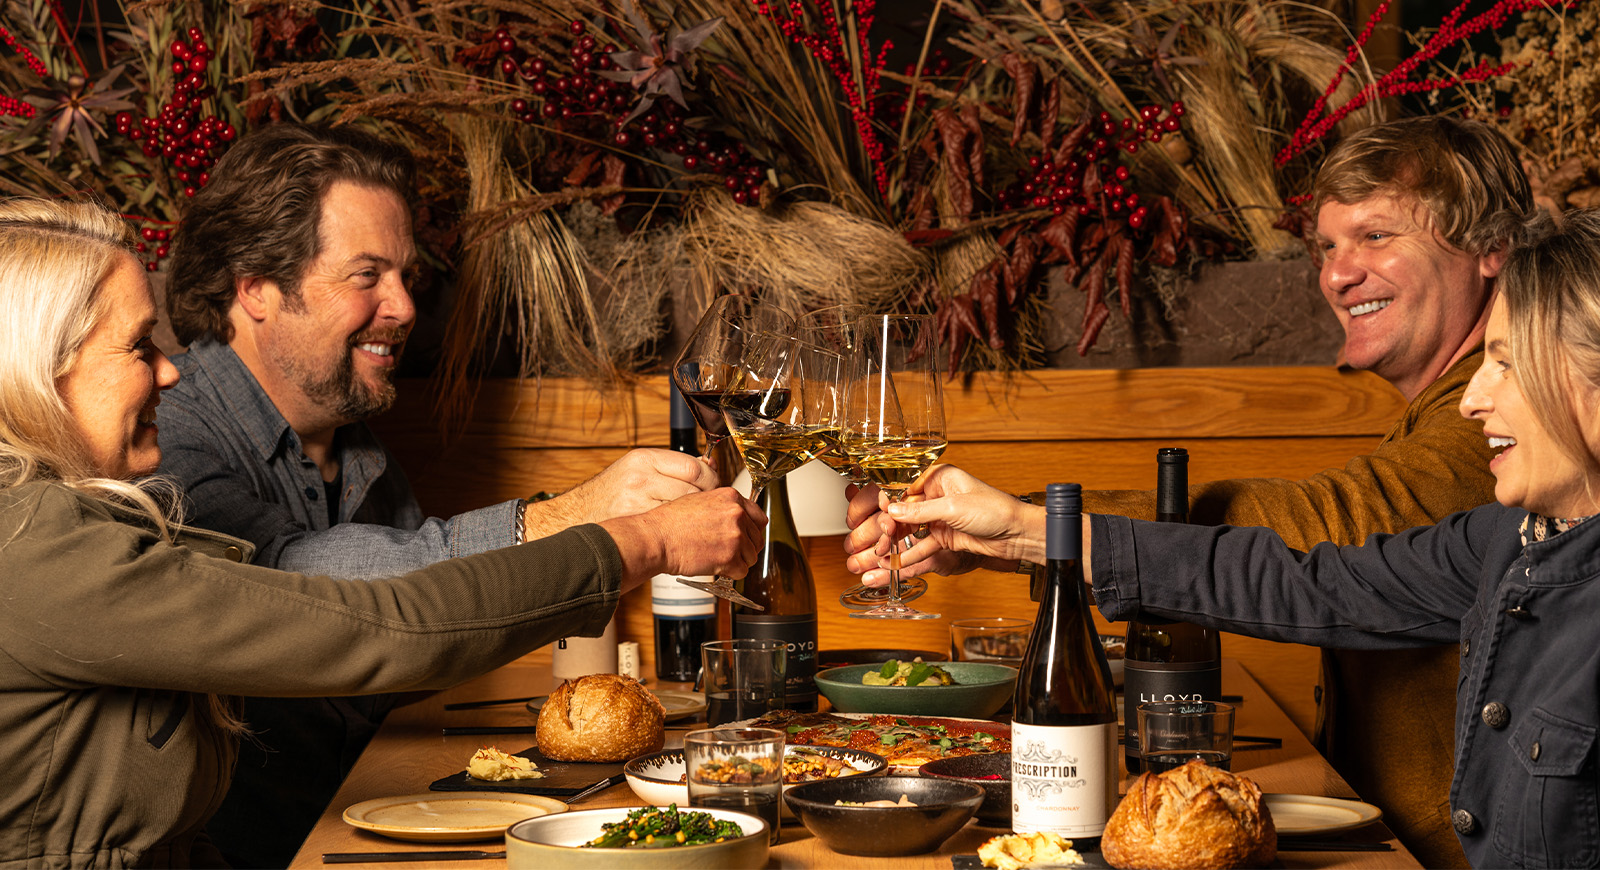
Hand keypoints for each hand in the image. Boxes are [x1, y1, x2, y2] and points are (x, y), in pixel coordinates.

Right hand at [525, 448, 717, 536]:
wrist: (577, 516)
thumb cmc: (610, 493)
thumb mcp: (639, 468)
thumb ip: (672, 467)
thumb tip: (709, 466)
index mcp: (644, 460)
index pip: (694, 468)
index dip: (710, 481)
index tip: (712, 489)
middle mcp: (640, 479)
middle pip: (693, 491)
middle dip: (705, 502)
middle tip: (705, 509)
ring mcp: (637, 504)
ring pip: (685, 513)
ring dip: (695, 520)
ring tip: (693, 522)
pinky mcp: (636, 526)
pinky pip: (671, 530)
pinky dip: (681, 533)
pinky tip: (680, 534)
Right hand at [602, 487, 765, 592]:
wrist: (657, 539)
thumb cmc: (670, 522)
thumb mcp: (700, 501)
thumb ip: (723, 508)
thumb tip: (737, 519)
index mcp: (731, 497)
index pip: (759, 517)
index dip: (752, 530)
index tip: (745, 537)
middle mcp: (737, 514)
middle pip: (757, 539)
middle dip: (744, 548)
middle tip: (726, 552)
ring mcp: (735, 536)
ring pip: (751, 556)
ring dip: (737, 561)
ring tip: (715, 558)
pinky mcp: (730, 557)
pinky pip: (742, 572)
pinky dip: (730, 573)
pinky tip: (714, 566)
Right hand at [844, 466, 1044, 585]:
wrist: (1019, 536)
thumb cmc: (998, 511)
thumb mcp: (955, 507)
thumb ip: (921, 512)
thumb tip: (893, 512)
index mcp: (938, 479)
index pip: (900, 490)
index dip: (881, 505)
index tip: (866, 518)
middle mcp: (935, 499)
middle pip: (900, 516)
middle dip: (882, 533)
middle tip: (866, 546)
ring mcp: (938, 521)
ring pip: (907, 536)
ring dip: (889, 551)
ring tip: (870, 562)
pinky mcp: (944, 541)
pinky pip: (919, 551)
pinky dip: (905, 561)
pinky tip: (889, 570)